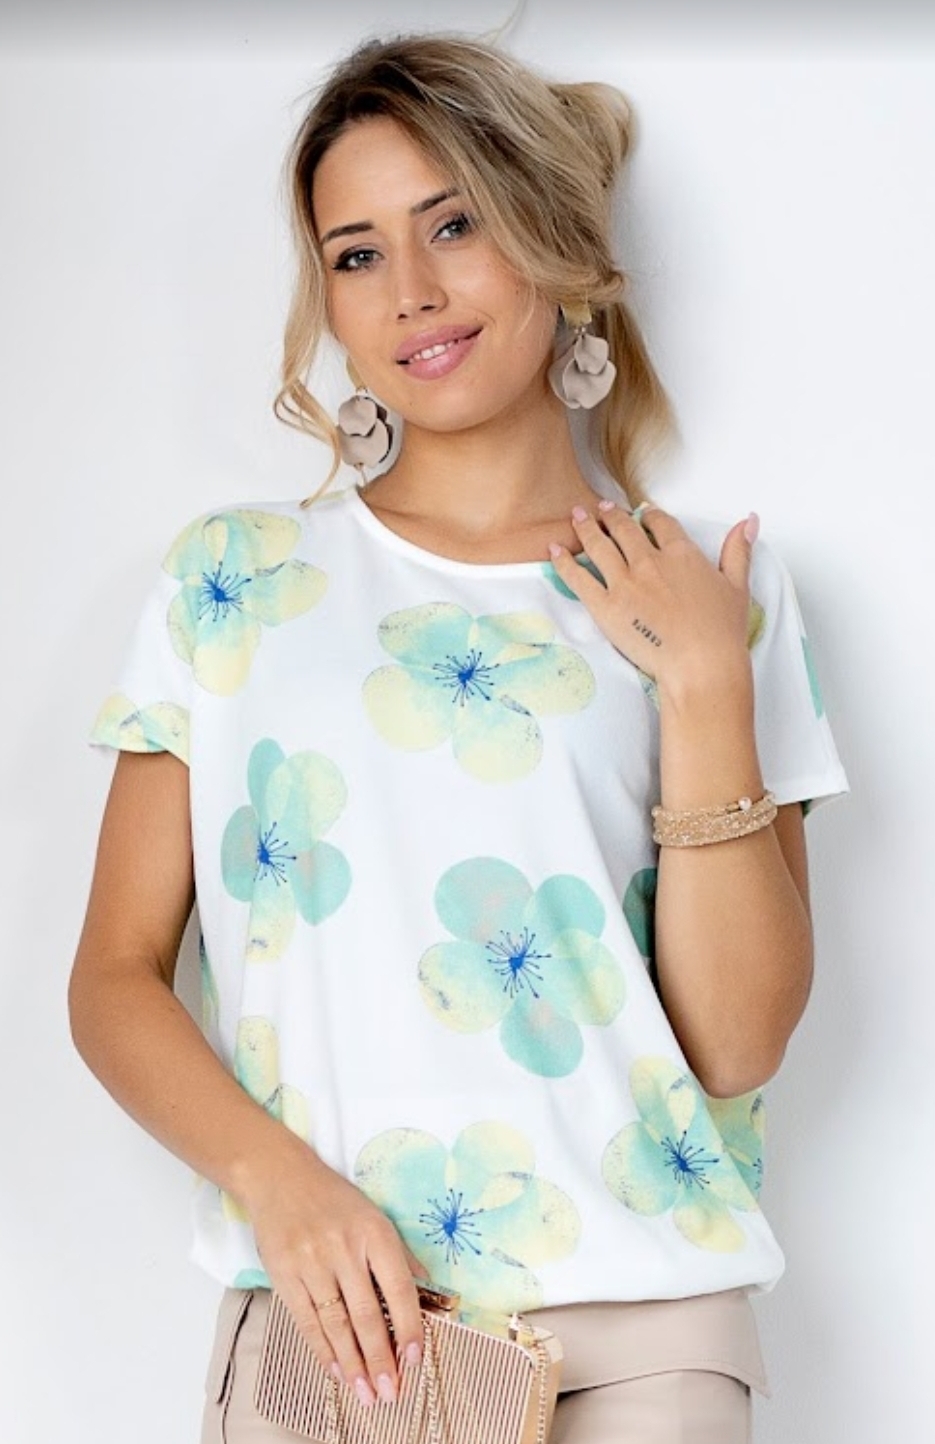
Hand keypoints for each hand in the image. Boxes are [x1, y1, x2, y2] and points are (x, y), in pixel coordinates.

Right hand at [237, 1130, 428, 1406]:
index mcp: (374, 1232)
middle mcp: (345, 1248)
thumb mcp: (373, 1216)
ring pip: (336, 1323)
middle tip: (389, 1393)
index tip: (414, 1360)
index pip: (398, 1289)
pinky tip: (335, 1370)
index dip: (408, 1327)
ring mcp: (312, 1262)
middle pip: (367, 1314)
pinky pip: (306, 1320)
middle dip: (380, 1358)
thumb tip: (427, 1290)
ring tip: (364, 1391)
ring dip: (352, 1363)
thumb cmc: (332, 1199)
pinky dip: (322, 1349)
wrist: (280, 1177)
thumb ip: (399, 1254)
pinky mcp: (284, 1273)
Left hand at [549, 502, 757, 698]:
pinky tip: (554, 549)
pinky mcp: (605, 607)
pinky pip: (578, 577)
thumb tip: (748, 521)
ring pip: (599, 545)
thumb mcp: (738, 586)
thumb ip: (738, 550)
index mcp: (681, 554)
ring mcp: (625, 583)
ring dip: (586, 527)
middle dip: (611, 515)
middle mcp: (650, 561)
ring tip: (577, 516)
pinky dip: (564, 561)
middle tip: (601, 508)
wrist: (701, 665)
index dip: (648, 515)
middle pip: (624, 528)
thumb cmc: (722, 633)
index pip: (660, 524)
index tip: (641, 512)